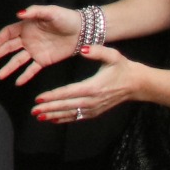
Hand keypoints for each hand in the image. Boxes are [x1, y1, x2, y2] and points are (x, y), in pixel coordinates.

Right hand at [0, 6, 89, 82]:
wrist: (83, 31)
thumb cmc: (67, 18)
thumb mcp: (51, 12)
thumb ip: (35, 12)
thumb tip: (19, 13)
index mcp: (26, 27)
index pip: (8, 33)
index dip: (0, 38)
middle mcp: (27, 39)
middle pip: (9, 47)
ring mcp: (35, 51)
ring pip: (18, 60)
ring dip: (9, 67)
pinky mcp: (44, 60)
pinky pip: (32, 69)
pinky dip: (25, 76)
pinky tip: (17, 82)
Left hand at [29, 47, 143, 122]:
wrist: (136, 84)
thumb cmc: (122, 68)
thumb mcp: (113, 55)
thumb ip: (97, 51)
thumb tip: (83, 49)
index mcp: (93, 87)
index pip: (68, 92)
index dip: (53, 96)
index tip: (39, 98)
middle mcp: (92, 100)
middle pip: (66, 106)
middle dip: (49, 108)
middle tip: (33, 110)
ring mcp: (94, 108)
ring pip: (70, 113)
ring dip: (54, 115)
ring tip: (38, 116)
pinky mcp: (95, 112)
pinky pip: (77, 117)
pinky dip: (64, 119)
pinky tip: (53, 119)